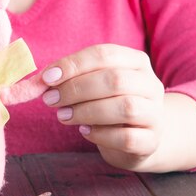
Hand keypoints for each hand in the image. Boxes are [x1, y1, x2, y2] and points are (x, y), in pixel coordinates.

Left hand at [41, 44, 164, 170]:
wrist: (139, 137)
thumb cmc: (108, 104)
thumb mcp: (92, 86)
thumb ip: (70, 79)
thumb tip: (40, 81)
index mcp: (136, 62)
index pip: (105, 54)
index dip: (74, 65)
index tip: (47, 78)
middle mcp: (150, 85)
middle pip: (115, 80)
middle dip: (77, 89)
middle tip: (50, 100)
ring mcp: (154, 114)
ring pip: (125, 108)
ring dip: (86, 112)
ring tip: (63, 116)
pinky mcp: (151, 141)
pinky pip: (127, 138)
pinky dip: (101, 135)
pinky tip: (84, 132)